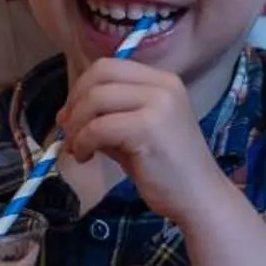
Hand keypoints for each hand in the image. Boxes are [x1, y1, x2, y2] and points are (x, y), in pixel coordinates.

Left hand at [59, 58, 229, 223]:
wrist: (199, 199)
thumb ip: (106, 117)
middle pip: (100, 73)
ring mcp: (159, 103)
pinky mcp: (149, 127)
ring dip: (76, 125)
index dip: (81, 87)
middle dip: (75, 101)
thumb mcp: (133, 134)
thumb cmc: (167, 171)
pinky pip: (99, 126)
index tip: (71, 115)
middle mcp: (163, 85)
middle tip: (68, 130)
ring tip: (77, 149)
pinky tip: (86, 157)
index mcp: (162, 81)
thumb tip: (66, 114)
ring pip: (96, 98)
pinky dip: (83, 141)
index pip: (108, 66)